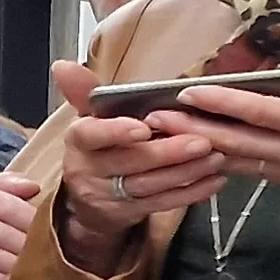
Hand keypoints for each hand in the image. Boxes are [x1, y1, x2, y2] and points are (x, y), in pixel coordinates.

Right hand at [50, 61, 223, 268]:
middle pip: (128, 163)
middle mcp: (88, 170)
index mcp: (79, 141)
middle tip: (202, 141)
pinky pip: (162, 204)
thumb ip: (85, 92)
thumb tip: (63, 65)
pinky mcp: (129, 214)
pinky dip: (191, 193)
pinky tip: (215, 181)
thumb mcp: (89, 120)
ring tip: (216, 157)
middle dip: (167, 153)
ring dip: (186, 172)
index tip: (144, 127)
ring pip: (149, 185)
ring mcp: (108, 196)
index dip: (116, 132)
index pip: (91, 136)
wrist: (89, 201)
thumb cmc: (99, 148)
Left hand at [153, 42, 279, 276]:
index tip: (192, 92)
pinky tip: (204, 153)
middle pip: (239, 141)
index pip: (269, 116)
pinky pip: (255, 170)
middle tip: (150, 118)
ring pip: (240, 159)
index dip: (228, 103)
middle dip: (193, 129)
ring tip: (163, 133)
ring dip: (200, 145)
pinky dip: (225, 160)